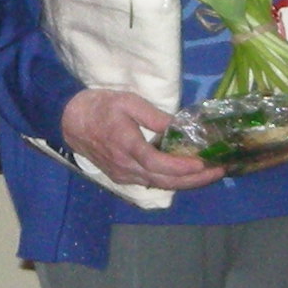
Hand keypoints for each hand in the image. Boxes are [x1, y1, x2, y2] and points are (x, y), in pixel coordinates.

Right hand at [63, 87, 225, 192]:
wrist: (69, 120)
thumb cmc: (99, 106)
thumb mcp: (128, 102)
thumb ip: (154, 116)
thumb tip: (179, 127)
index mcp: (127, 146)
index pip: (160, 165)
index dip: (184, 167)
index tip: (205, 163)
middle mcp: (126, 167)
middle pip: (165, 181)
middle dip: (194, 180)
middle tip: (218, 171)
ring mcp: (123, 175)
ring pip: (159, 185)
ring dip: (185, 182)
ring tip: (208, 173)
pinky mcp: (121, 176)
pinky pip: (150, 183)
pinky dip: (170, 180)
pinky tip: (184, 173)